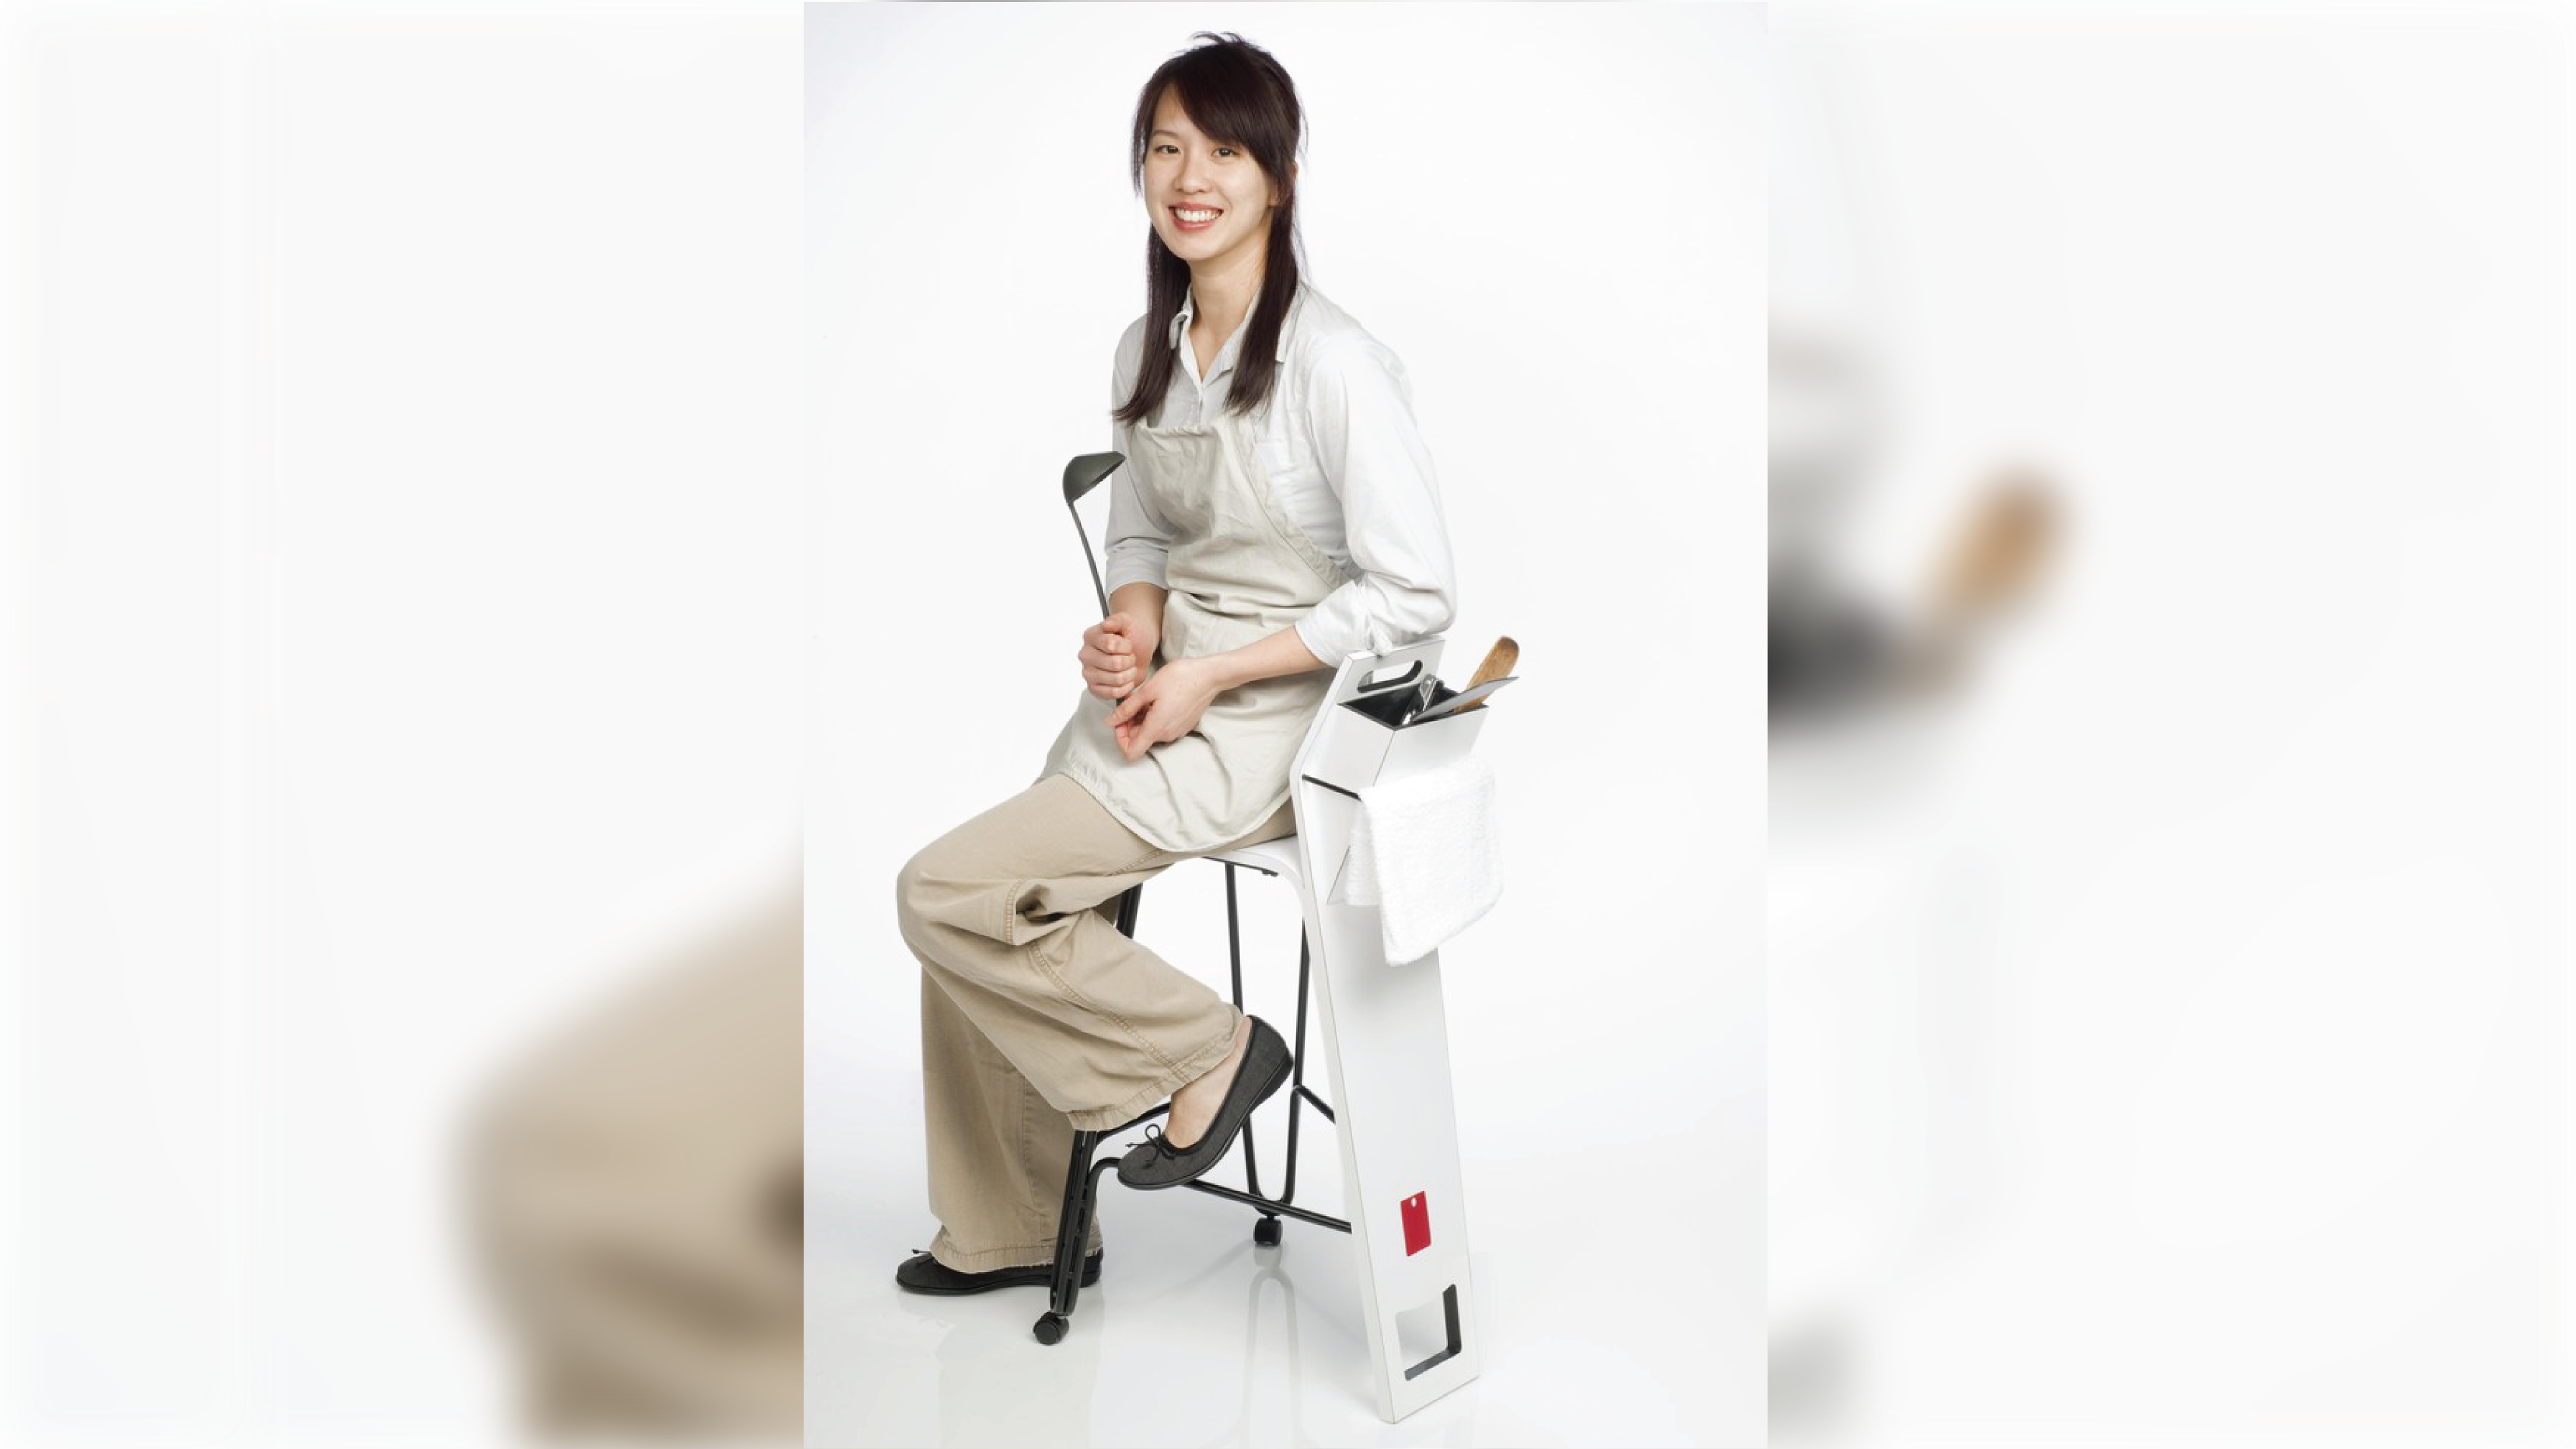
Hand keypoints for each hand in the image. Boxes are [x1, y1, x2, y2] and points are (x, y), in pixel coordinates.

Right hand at [1080, 613, 1157, 700]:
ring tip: (1128, 667)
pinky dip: (1126, 687)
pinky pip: (1113, 693)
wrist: (1138, 648)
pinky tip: (1127, 679)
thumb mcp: (1127, 621)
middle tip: (1130, 656)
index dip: (1126, 646)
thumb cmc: (1131, 635)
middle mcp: (1085, 655)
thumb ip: (1117, 620)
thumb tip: (1107, 625)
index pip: (1111, 645)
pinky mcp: (1094, 688)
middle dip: (1130, 660)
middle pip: (1115, 664)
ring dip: (1130, 673)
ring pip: (1117, 679)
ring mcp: (1088, 673)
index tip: (1128, 644)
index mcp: (1090, 636)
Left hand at [1107, 656, 1223, 761]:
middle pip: (1140, 741)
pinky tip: (1157, 699)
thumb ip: (1127, 709)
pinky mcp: (1183, 726)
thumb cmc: (1180, 678)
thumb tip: (1110, 721)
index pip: (1131, 752)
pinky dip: (1154, 717)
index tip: (1120, 721)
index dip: (1120, 739)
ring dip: (1142, 719)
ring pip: (1151, 733)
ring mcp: (1176, 731)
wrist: (1209, 676)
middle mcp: (1167, 735)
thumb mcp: (1147, 691)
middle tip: (1130, 702)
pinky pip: (1162, 727)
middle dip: (1130, 724)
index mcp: (1156, 728)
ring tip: (1145, 698)